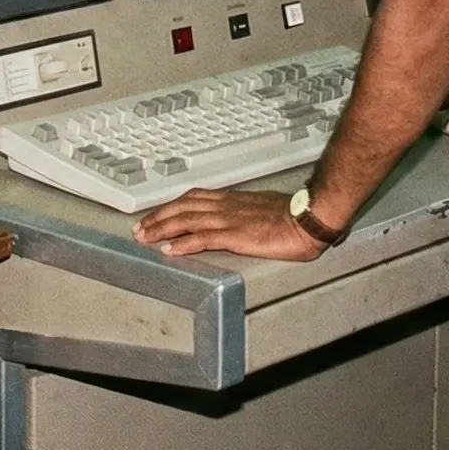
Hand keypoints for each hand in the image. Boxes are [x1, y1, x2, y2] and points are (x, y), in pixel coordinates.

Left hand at [132, 188, 326, 260]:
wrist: (309, 218)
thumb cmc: (293, 216)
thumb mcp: (263, 209)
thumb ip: (246, 213)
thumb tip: (238, 220)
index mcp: (232, 200)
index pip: (193, 198)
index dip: (171, 206)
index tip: (156, 214)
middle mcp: (225, 206)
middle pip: (182, 207)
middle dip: (158, 217)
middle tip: (139, 228)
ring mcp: (228, 220)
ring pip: (186, 221)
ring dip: (161, 229)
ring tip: (145, 238)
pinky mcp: (235, 236)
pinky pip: (202, 238)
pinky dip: (182, 244)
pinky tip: (169, 250)